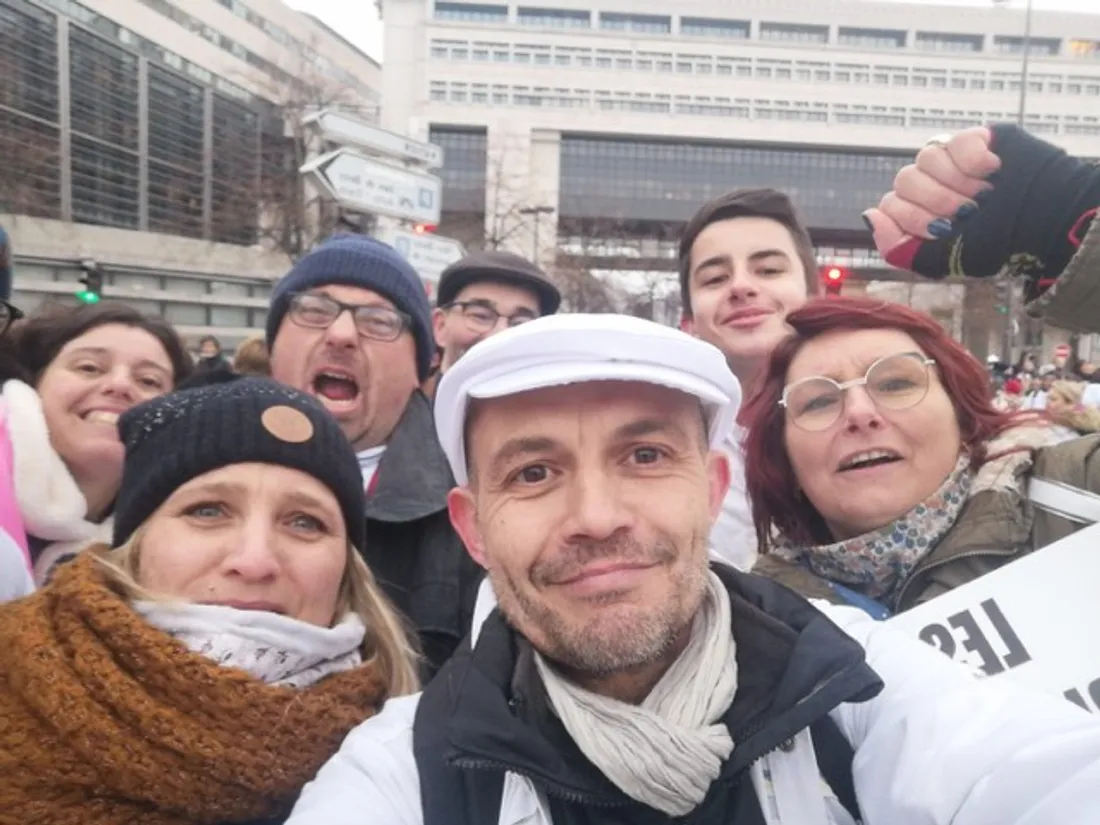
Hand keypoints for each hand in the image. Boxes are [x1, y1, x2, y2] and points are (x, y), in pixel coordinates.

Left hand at [863, 127, 1001, 264]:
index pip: (888, 205)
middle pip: (903, 180)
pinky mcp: (977, 140)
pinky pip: (955, 141)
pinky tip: (992, 173)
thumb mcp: (938, 260)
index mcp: (920, 213)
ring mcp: (952, 162)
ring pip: (925, 158)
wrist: (1042, 225)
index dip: (911, 218)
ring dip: (956, 184)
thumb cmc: (992, 246)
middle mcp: (931, 185)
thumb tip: (869, 214)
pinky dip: (973, 162)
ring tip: (983, 196)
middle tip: (967, 214)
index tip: (940, 231)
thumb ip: (896, 247)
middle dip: (935, 203)